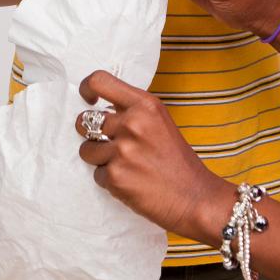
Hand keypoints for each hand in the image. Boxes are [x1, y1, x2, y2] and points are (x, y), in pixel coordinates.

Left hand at [75, 70, 231, 242]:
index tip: (88, 100)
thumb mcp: (160, 122)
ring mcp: (122, 151)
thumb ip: (133, 111)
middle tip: (107, 143)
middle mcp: (131, 124)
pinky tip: (131, 181)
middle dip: (90, 133)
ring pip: (86, 149)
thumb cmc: (178, 162)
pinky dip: (110, 180)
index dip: (86, 89)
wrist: (195, 198)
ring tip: (125, 165)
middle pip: (84, 120)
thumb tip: (102, 109)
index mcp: (145, 105)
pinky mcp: (115, 177)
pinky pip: (97, 175)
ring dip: (99, 159)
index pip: (99, 81)